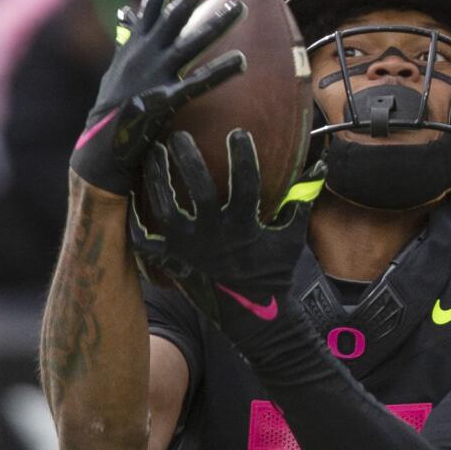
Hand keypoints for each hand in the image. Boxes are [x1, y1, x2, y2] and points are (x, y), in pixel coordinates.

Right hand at [72, 0, 246, 196]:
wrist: (100, 144)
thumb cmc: (112, 104)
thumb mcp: (118, 63)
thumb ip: (127, 36)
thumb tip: (125, 11)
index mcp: (134, 43)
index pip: (154, 1)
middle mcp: (144, 52)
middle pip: (175, 11)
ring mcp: (154, 74)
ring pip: (190, 42)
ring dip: (217, 23)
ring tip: (241, 7)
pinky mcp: (165, 99)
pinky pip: (198, 82)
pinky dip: (220, 71)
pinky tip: (242, 61)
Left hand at [131, 129, 314, 330]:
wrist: (252, 316)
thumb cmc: (273, 273)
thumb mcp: (291, 239)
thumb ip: (302, 203)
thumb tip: (318, 167)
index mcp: (244, 228)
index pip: (246, 183)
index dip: (242, 155)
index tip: (237, 133)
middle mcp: (214, 236)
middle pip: (199, 190)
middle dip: (189, 158)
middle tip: (180, 135)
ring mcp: (189, 248)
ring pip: (165, 207)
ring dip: (158, 178)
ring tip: (154, 153)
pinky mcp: (171, 260)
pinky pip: (145, 237)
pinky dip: (135, 217)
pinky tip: (133, 192)